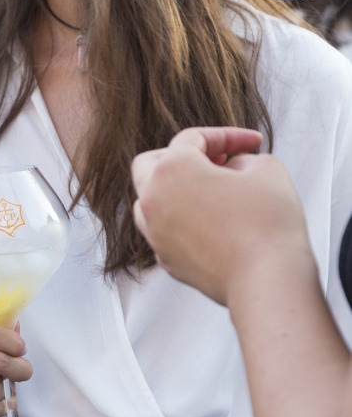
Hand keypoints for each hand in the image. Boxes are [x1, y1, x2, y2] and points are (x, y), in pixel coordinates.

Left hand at [132, 127, 311, 305]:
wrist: (268, 281)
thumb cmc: (268, 225)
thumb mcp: (266, 169)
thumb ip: (243, 158)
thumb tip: (231, 169)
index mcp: (171, 170)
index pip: (193, 139)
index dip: (228, 136)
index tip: (252, 143)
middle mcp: (153, 200)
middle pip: (152, 163)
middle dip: (182, 155)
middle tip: (215, 159)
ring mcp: (155, 233)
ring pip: (148, 200)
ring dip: (173, 189)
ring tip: (209, 191)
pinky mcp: (166, 261)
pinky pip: (163, 231)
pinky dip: (180, 220)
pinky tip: (210, 222)